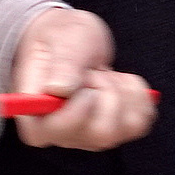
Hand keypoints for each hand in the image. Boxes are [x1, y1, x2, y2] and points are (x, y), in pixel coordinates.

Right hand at [8, 7, 155, 151]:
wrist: (75, 42)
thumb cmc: (60, 38)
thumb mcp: (61, 38)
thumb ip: (62, 63)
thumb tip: (59, 90)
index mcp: (34, 112)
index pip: (46, 134)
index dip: (72, 116)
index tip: (87, 88)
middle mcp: (61, 132)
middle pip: (99, 134)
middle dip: (106, 93)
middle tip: (93, 71)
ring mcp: (89, 136)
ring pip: (124, 128)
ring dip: (121, 92)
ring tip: (102, 73)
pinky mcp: (115, 132)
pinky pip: (140, 122)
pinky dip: (136, 95)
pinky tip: (118, 81)